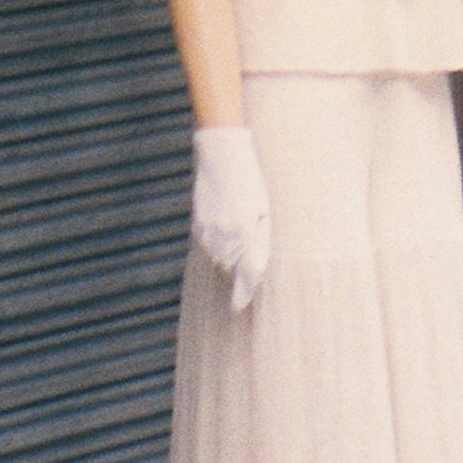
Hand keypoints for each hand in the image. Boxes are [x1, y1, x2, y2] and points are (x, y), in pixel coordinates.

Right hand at [190, 125, 270, 311]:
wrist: (222, 155)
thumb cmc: (250, 181)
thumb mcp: (263, 210)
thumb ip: (261, 241)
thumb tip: (256, 269)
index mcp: (247, 231)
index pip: (247, 273)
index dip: (244, 292)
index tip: (241, 307)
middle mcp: (226, 233)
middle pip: (231, 268)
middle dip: (238, 271)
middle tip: (247, 268)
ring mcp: (209, 229)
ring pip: (218, 258)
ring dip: (228, 257)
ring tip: (237, 239)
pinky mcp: (198, 223)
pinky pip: (208, 245)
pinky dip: (217, 244)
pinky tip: (225, 229)